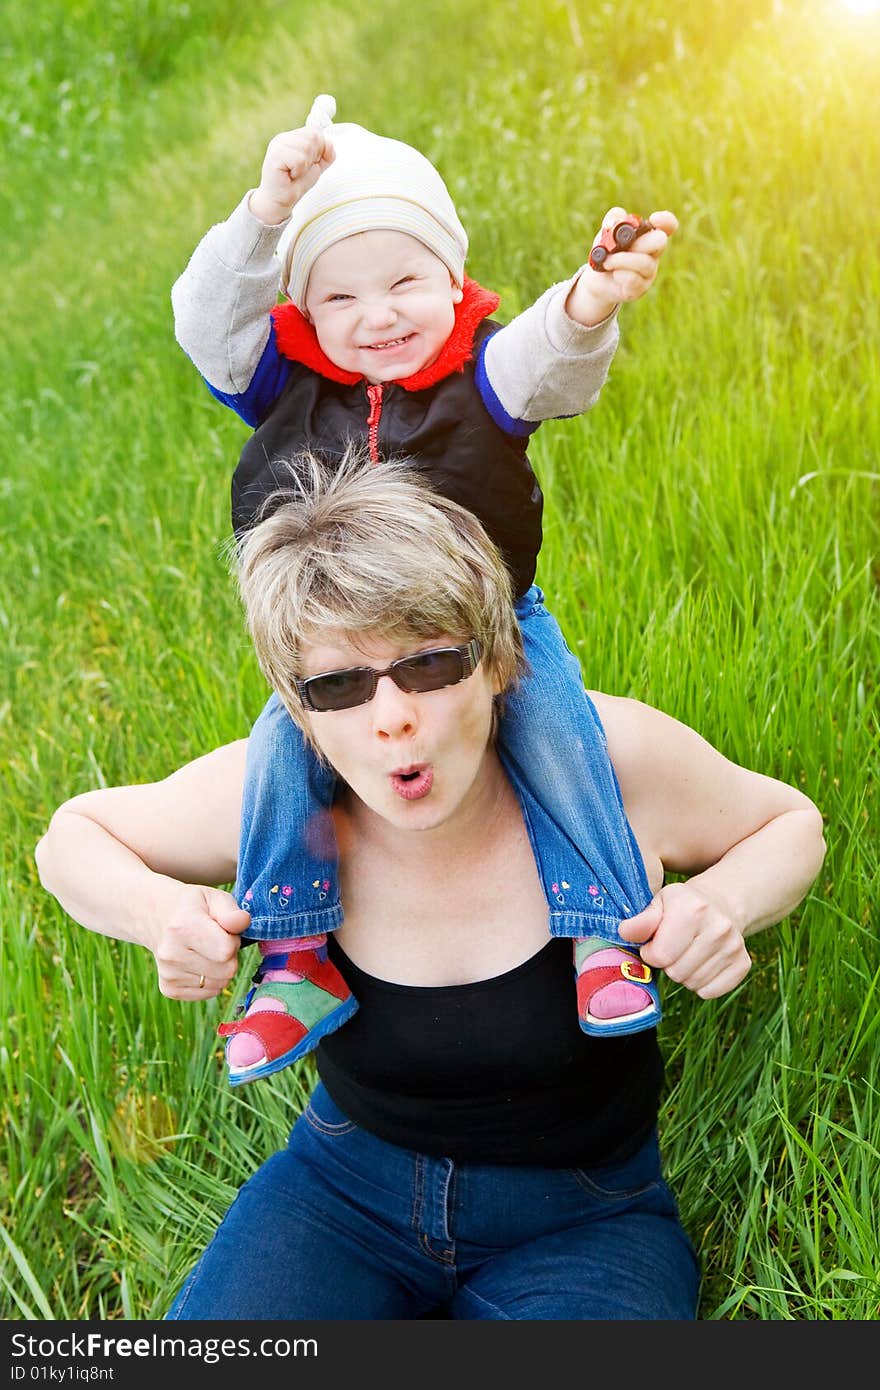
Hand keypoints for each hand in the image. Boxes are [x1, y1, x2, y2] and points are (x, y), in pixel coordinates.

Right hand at [151, 885, 250, 999]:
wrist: (157, 916)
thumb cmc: (192, 906)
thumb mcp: (213, 897)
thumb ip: (231, 911)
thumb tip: (243, 921)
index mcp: (183, 927)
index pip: (226, 951)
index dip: (233, 940)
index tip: (224, 931)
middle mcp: (172, 954)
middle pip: (226, 971)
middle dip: (229, 956)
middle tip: (216, 941)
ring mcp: (169, 974)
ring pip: (219, 984)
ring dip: (221, 969)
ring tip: (206, 950)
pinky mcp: (169, 989)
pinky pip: (208, 993)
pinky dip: (210, 979)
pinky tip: (198, 962)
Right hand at [248, 126, 334, 225]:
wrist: (281, 201)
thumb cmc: (297, 183)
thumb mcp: (316, 166)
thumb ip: (326, 154)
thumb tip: (330, 143)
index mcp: (292, 137)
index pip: (315, 132)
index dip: (319, 150)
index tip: (309, 164)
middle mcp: (283, 138)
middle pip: (313, 137)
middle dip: (313, 158)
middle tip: (301, 170)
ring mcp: (277, 146)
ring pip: (307, 147)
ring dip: (306, 165)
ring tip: (295, 173)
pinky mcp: (275, 157)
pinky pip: (299, 159)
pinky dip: (299, 171)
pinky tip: (290, 175)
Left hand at [566, 207, 678, 325]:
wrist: (598, 280)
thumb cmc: (607, 252)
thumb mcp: (606, 233)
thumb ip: (611, 221)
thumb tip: (614, 221)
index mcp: (648, 235)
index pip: (667, 226)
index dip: (666, 221)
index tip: (655, 219)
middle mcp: (653, 253)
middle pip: (660, 241)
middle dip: (640, 242)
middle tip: (621, 246)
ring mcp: (649, 272)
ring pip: (644, 263)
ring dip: (621, 260)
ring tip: (606, 261)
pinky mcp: (640, 289)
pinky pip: (634, 279)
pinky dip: (620, 274)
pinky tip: (613, 274)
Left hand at [618, 880, 751, 999]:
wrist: (720, 905)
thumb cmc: (680, 906)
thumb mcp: (659, 904)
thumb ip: (641, 921)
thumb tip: (624, 932)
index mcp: (693, 909)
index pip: (661, 956)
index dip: (651, 953)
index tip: (654, 943)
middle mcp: (718, 928)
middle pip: (677, 973)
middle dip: (668, 965)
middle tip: (672, 949)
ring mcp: (733, 947)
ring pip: (693, 984)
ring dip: (684, 975)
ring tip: (686, 954)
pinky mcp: (743, 964)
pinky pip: (711, 992)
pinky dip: (701, 984)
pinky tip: (701, 964)